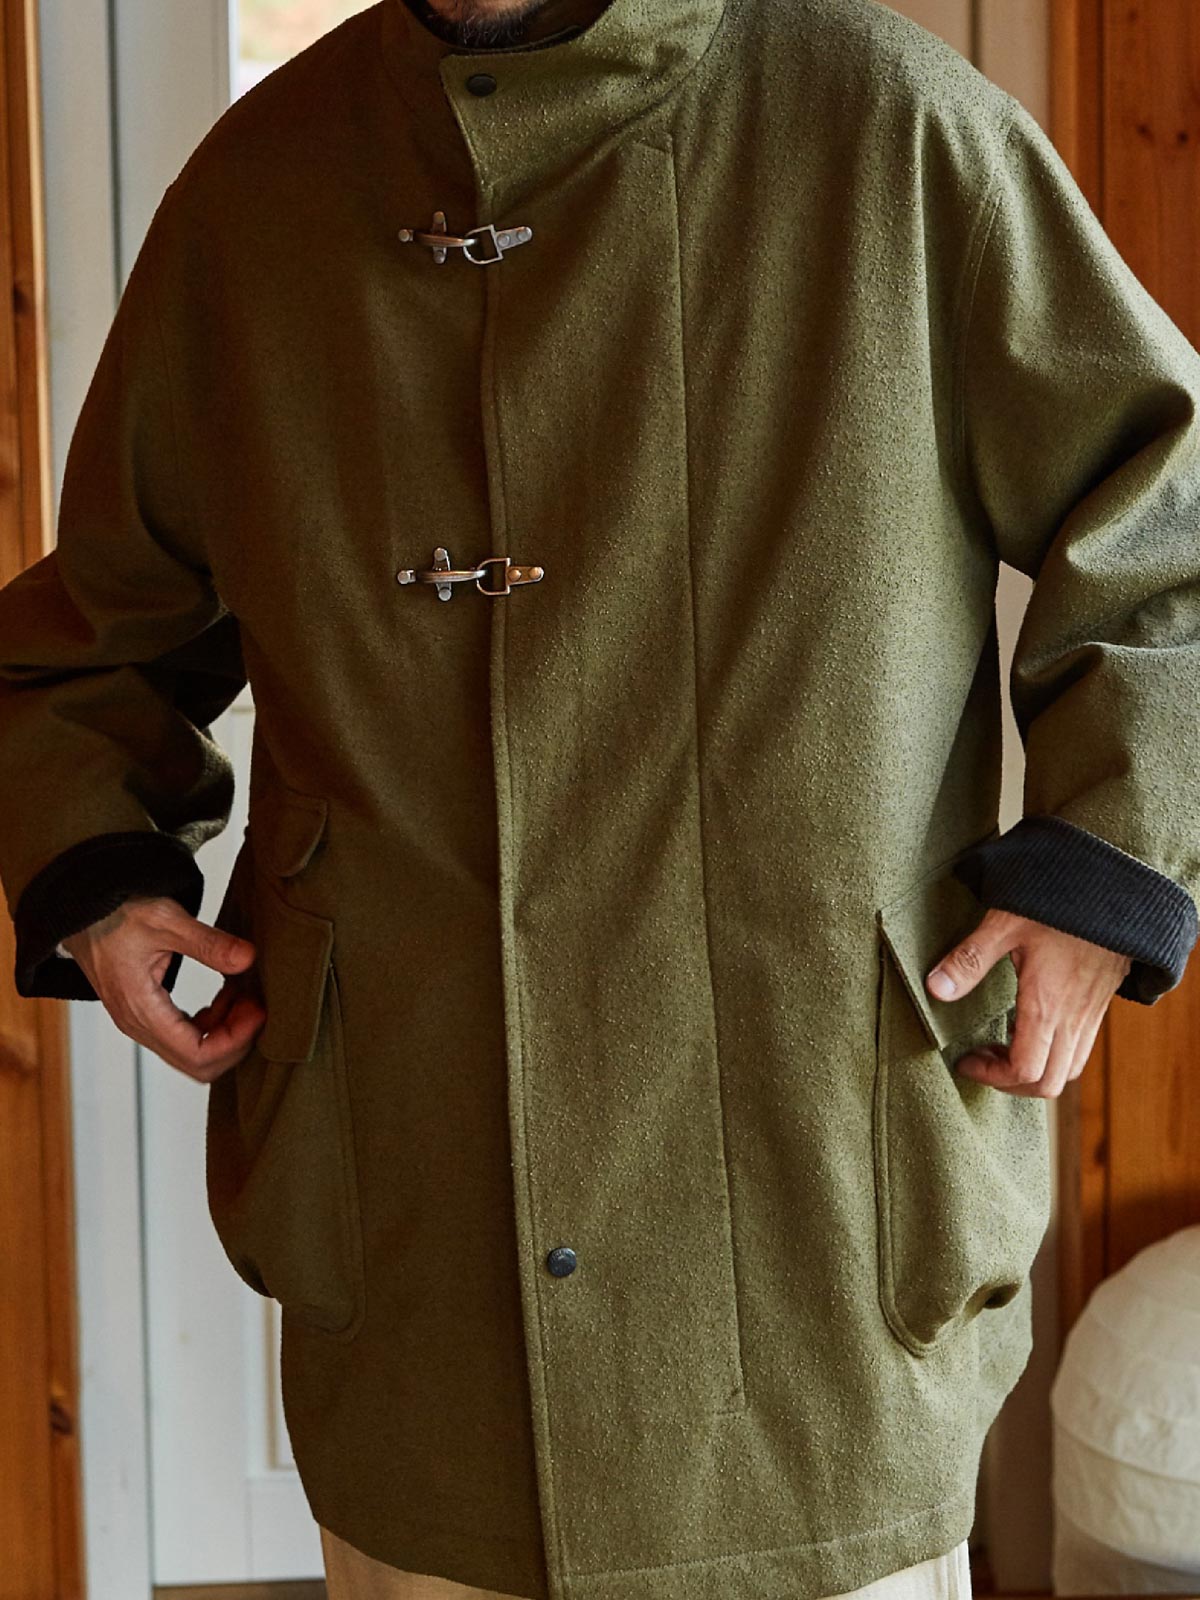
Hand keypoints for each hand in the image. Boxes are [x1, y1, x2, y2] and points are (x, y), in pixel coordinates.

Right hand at [61, 895, 265, 1081]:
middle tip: (256, 1007)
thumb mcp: (166, 920)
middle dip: (235, 1040)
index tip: (258, 1012)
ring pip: (193, 1051)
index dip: (235, 1040)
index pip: (197, 1054)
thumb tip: (247, 959)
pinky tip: (227, 995)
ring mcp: (141, 1021)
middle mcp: (139, 1024)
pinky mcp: (146, 1012)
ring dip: (226, 1031)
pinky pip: (185, 1034)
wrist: (83, 908)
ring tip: (246, 996)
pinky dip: (213, 1022)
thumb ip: (209, 943)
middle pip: (197, 1064)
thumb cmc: (116, 912)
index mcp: (141, 1010)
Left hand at [924, 908, 1131, 1097]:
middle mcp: (1073, 1019)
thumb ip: (970, 960)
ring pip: (1068, 1071)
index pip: (1025, 1071)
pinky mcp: (1098, 1006)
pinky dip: (1053, 1056)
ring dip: (1034, 1073)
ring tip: (1002, 1046)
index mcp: (1047, 1006)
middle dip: (1011, 1084)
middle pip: (1048, 1084)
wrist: (1111, 891)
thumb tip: (935, 989)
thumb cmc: (1057, 904)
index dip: (991, 1076)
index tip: (967, 1060)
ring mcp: (1090, 1015)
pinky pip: (1080, 1051)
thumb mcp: (1005, 924)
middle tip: (982, 1060)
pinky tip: (1029, 1027)